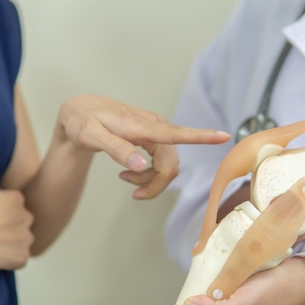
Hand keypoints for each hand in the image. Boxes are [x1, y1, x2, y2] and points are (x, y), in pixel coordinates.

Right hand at [0, 184, 33, 269]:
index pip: (15, 205)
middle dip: (10, 227)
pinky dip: (9, 260)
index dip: (2, 213)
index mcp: (16, 199)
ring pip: (22, 241)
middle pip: (21, 223)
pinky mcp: (21, 257)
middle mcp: (25, 217)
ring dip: (12, 244)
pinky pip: (19, 258)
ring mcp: (25, 238)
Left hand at [58, 95, 229, 198]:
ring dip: (151, 180)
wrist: (80, 110)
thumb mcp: (91, 136)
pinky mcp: (153, 136)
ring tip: (125, 180)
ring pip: (167, 166)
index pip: (176, 133)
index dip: (201, 137)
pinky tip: (129, 173)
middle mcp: (154, 126)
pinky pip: (162, 162)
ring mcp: (155, 131)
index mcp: (142, 126)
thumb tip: (140, 165)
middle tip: (132, 194)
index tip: (224, 136)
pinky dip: (148, 174)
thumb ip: (115, 149)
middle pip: (171, 165)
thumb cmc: (82, 122)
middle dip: (156, 185)